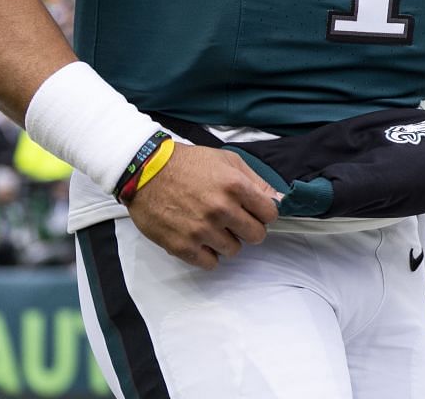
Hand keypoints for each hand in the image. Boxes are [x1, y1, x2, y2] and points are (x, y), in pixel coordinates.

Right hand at [126, 142, 281, 268]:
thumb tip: (278, 199)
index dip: (264, 213)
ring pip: (234, 250)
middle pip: (256, 236)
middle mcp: (221, 209)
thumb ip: (255, 180)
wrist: (146, 171)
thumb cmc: (187, 163)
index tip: (256, 212)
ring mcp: (202, 229)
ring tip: (213, 227)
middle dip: (249, 229)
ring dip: (227, 241)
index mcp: (235, 186)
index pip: (270, 213)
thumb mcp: (227, 160)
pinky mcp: (183, 246)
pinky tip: (201, 240)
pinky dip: (208, 254)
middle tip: (235, 221)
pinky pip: (210, 263)